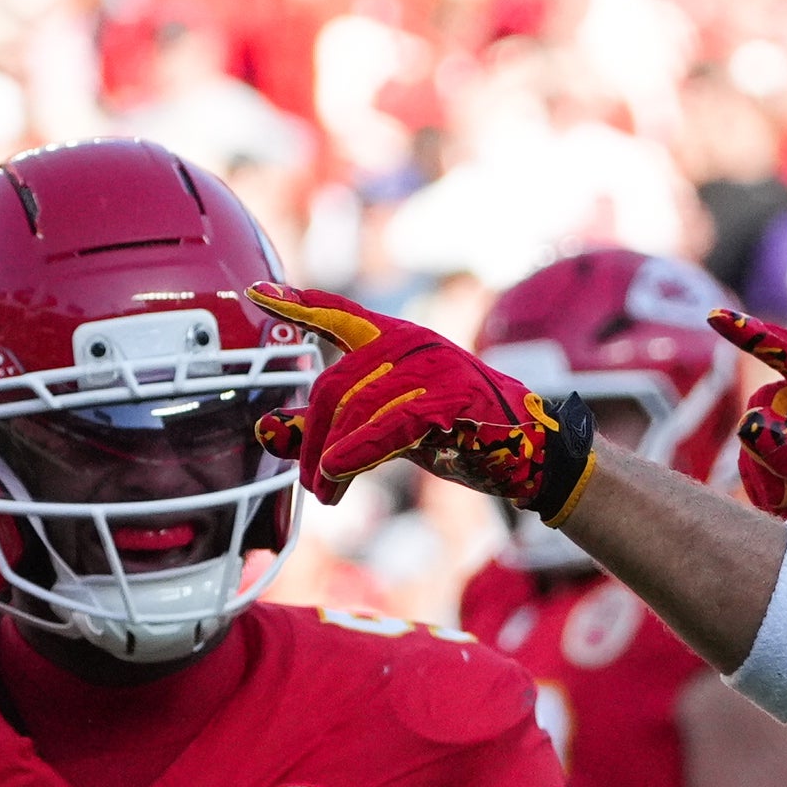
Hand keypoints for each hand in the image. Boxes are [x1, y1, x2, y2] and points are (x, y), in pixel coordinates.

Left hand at [244, 286, 596, 518]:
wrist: (530, 454)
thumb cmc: (455, 435)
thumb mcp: (384, 426)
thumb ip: (327, 426)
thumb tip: (264, 429)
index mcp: (394, 340)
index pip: (338, 314)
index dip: (297, 303)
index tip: (257, 292)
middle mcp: (410, 344)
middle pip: (333, 384)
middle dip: (311, 437)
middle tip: (309, 482)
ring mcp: (433, 367)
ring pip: (356, 408)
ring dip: (331, 459)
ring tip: (327, 494)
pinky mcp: (451, 399)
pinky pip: (389, 426)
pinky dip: (357, 452)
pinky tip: (338, 473)